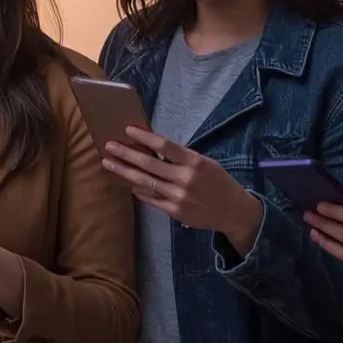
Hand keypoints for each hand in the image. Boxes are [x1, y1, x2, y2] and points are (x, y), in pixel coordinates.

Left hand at [102, 126, 264, 254]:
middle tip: (109, 145)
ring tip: (109, 163)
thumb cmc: (218, 182)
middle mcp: (185, 178)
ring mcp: (178, 197)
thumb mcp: (205, 163)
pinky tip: (129, 183)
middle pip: (149, 164)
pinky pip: (151, 198)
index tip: (127, 130)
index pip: (165, 146)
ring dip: (125, 172)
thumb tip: (152, 148)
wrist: (234, 211)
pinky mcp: (175, 212)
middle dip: (126, 154)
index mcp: (195, 162)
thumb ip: (181, 157)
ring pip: (145, 182)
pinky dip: (139, 190)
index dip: (144, 137)